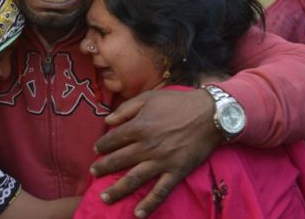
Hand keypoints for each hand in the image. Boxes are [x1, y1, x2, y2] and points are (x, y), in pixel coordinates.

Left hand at [90, 88, 221, 217]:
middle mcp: (147, 146)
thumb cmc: (178, 102)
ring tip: (104, 198)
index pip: (113, 140)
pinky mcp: (176, 172)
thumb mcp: (149, 97)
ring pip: (134, 179)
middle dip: (103, 168)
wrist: (211, 114)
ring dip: (117, 190)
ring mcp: (162, 161)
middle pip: (118, 160)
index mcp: (139, 126)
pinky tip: (138, 213)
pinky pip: (160, 191)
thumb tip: (107, 121)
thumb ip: (126, 108)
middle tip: (93, 173)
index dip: (102, 146)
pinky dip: (149, 204)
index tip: (97, 150)